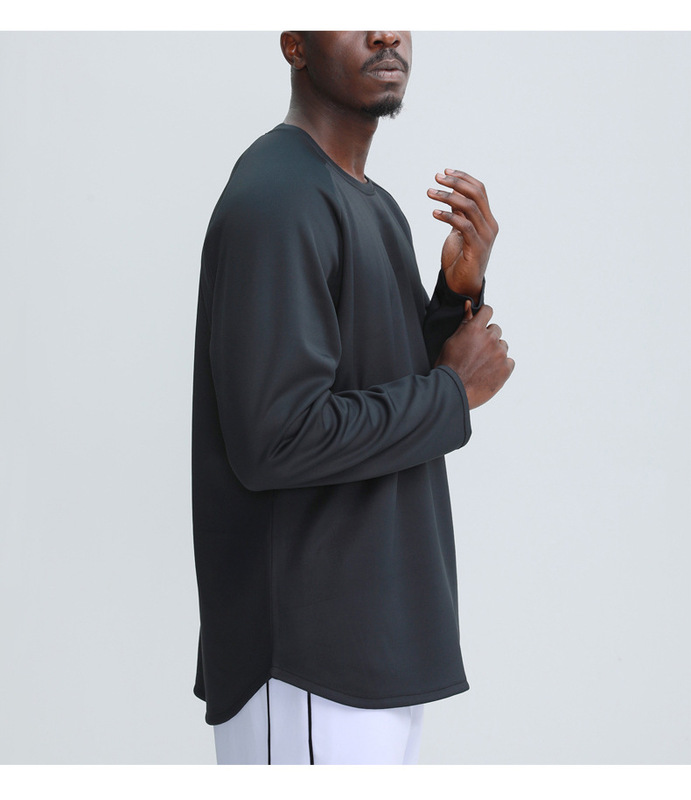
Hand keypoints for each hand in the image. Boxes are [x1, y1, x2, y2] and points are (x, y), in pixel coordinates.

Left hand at [427, 169, 498, 300]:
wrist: (462, 285)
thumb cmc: (458, 258)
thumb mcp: (458, 230)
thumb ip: (459, 213)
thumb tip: (452, 192)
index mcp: (487, 219)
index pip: (480, 190)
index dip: (464, 178)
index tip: (445, 172)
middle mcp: (490, 225)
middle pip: (476, 194)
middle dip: (456, 183)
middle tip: (436, 177)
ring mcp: (485, 237)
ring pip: (470, 207)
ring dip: (448, 197)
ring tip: (430, 193)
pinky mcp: (477, 248)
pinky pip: (464, 226)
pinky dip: (448, 216)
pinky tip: (434, 213)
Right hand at [435, 301, 513, 409]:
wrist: (451, 390)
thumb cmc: (448, 365)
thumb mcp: (451, 340)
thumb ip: (464, 323)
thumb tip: (469, 305)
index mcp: (475, 329)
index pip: (488, 311)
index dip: (484, 316)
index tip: (481, 323)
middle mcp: (490, 338)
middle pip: (496, 329)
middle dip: (488, 337)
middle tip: (477, 351)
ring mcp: (500, 354)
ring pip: (503, 346)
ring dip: (495, 351)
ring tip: (482, 364)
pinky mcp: (506, 368)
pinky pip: (509, 361)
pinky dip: (501, 366)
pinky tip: (489, 372)